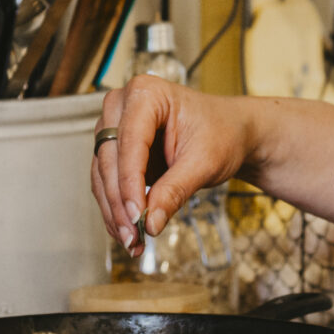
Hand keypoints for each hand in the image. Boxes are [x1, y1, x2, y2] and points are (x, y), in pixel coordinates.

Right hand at [91, 77, 253, 244]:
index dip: (130, 182)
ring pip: (102, 174)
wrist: (231, 132)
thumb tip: (150, 222)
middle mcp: (122, 105)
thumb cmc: (222, 133)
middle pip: (109, 159)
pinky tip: (128, 231)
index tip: (136, 215)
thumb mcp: (205, 162)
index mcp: (146, 93)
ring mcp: (115, 126)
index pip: (129, 141)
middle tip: (133, 235)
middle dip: (120, 202)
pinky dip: (116, 208)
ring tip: (132, 240)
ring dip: (114, 211)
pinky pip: (107, 181)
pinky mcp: (116, 149)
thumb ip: (175, 190)